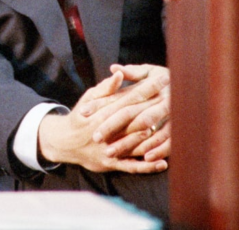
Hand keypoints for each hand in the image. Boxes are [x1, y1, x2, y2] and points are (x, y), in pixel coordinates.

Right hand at [38, 69, 167, 173]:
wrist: (63, 142)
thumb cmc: (80, 117)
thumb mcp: (88, 98)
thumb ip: (106, 88)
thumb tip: (119, 73)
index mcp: (101, 112)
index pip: (129, 98)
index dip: (147, 89)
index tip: (162, 79)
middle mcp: (105, 131)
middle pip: (135, 119)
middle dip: (155, 109)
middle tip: (174, 99)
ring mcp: (108, 149)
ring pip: (134, 143)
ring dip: (154, 137)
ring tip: (172, 130)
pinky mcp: (110, 164)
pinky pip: (131, 166)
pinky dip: (147, 166)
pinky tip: (162, 163)